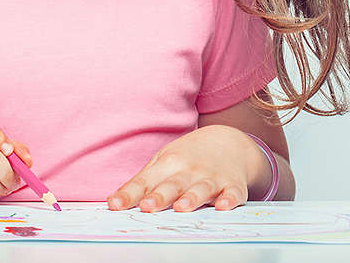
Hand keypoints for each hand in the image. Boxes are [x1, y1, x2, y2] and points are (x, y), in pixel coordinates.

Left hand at [107, 125, 261, 211]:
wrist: (229, 142)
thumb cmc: (189, 157)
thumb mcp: (164, 162)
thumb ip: (143, 183)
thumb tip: (116, 202)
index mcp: (168, 164)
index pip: (145, 181)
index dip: (130, 193)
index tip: (115, 205)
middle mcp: (189, 170)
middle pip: (172, 185)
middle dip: (159, 196)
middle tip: (146, 207)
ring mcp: (212, 178)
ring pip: (201, 189)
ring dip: (191, 198)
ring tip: (181, 207)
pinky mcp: (233, 185)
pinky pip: (233, 193)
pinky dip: (230, 200)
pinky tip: (223, 206)